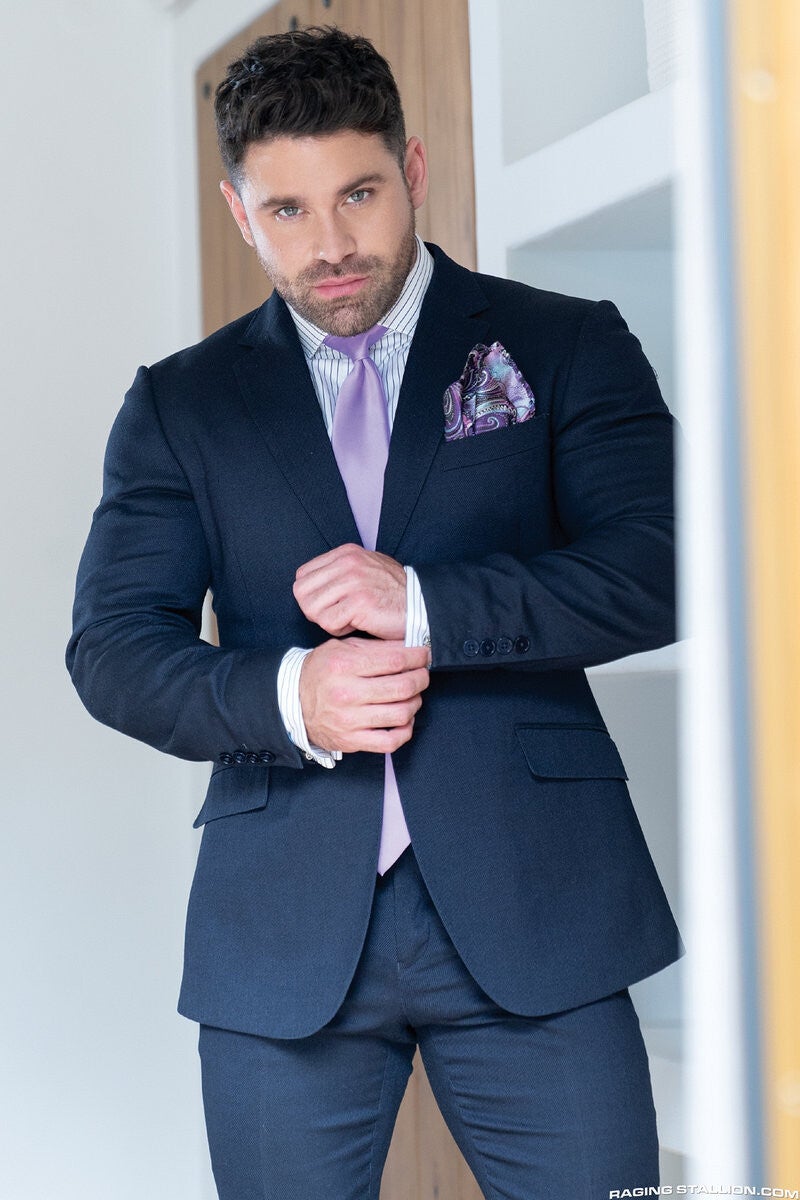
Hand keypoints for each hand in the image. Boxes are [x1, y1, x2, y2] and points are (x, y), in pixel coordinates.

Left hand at [293, 544, 406, 639]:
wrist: (421, 606)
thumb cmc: (393, 594)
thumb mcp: (365, 569)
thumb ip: (338, 572)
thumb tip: (310, 587)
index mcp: (346, 554)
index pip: (303, 576)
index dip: (312, 596)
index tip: (330, 604)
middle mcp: (347, 563)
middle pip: (302, 593)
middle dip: (315, 610)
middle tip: (336, 615)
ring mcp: (353, 582)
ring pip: (312, 609)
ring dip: (328, 620)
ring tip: (349, 619)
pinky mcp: (359, 603)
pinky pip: (328, 623)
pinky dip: (339, 630)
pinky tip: (357, 624)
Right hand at [299, 637, 429, 753]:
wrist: (291, 702)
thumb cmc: (320, 672)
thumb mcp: (341, 649)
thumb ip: (374, 647)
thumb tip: (408, 646)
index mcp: (344, 666)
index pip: (395, 661)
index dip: (417, 657)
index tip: (423, 655)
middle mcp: (347, 694)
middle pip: (402, 687)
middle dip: (421, 679)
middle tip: (422, 674)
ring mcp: (350, 720)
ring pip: (401, 713)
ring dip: (415, 702)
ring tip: (413, 695)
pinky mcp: (352, 741)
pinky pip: (390, 741)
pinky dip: (405, 731)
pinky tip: (404, 720)